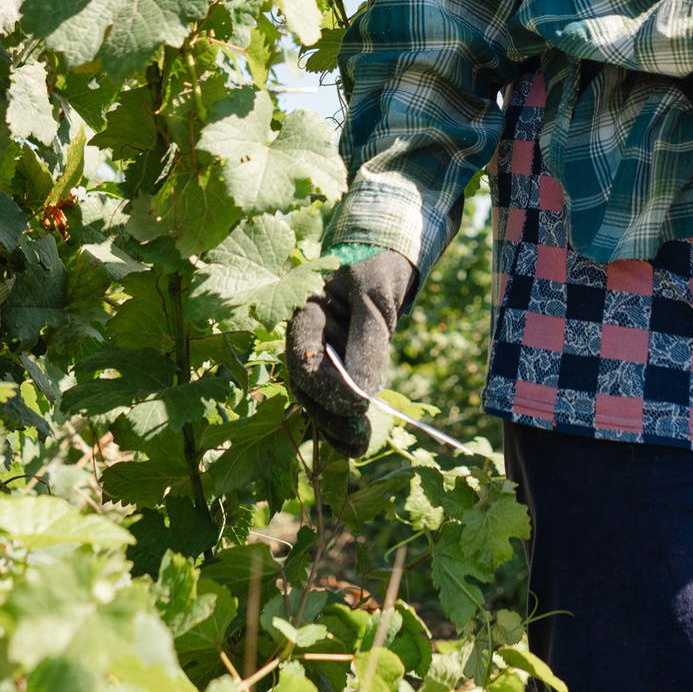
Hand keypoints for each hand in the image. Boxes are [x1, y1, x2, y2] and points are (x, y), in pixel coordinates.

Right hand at [284, 250, 415, 458]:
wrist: (389, 247)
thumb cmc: (377, 262)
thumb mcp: (375, 296)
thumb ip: (367, 341)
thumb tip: (362, 394)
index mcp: (304, 312)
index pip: (303, 358)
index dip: (326, 387)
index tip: (358, 405)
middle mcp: (308, 335)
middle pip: (306, 385)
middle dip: (329, 414)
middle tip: (358, 434)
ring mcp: (323, 349)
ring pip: (318, 397)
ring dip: (335, 424)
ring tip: (359, 444)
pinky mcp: (341, 361)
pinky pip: (335, 395)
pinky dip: (344, 418)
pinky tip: (358, 439)